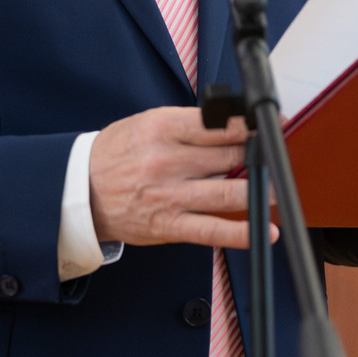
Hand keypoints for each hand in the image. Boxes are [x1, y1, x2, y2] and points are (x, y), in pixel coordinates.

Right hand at [89, 106, 274, 248]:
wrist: (80, 190)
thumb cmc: (117, 154)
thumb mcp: (148, 124)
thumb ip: (189, 127)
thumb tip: (233, 129)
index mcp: (162, 128)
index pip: (219, 124)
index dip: (251, 125)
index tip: (269, 125)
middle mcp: (168, 160)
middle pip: (230, 154)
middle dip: (260, 154)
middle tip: (276, 155)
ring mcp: (170, 195)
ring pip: (228, 191)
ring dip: (260, 190)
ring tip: (277, 190)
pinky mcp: (169, 225)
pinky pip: (213, 230)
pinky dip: (243, 232)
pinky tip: (265, 231)